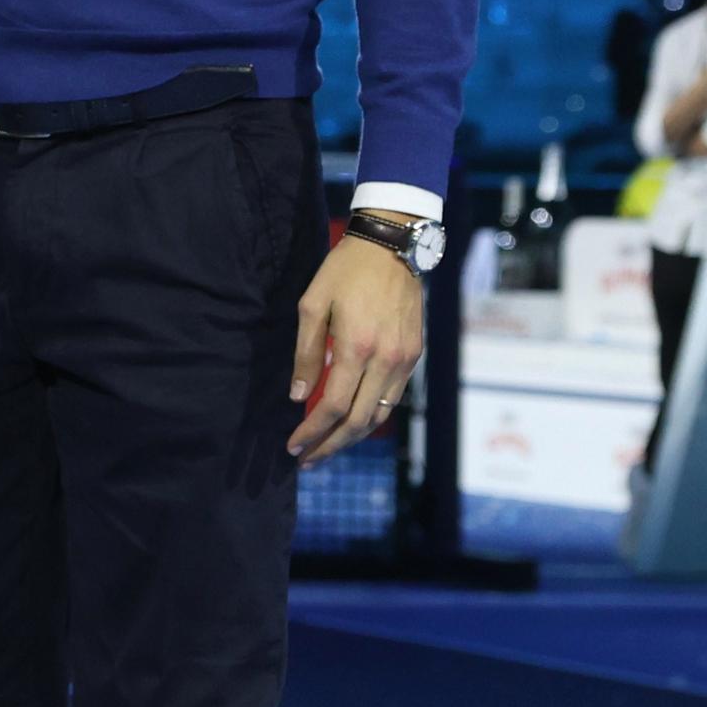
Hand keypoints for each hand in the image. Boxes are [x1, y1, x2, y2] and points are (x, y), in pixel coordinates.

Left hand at [288, 235, 425, 464]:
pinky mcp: (414, 354)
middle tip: (306, 460)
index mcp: (357, 347)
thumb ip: (306, 353)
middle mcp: (386, 359)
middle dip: (330, 446)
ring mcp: (405, 359)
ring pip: (380, 415)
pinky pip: (393, 397)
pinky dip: (372, 416)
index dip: (312, 432)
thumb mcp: (313, 305)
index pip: (334, 407)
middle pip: (359, 421)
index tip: (292, 446)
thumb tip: (298, 396)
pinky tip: (351, 421)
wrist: (393, 246)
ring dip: (352, 437)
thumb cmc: (345, 271)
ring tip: (326, 448)